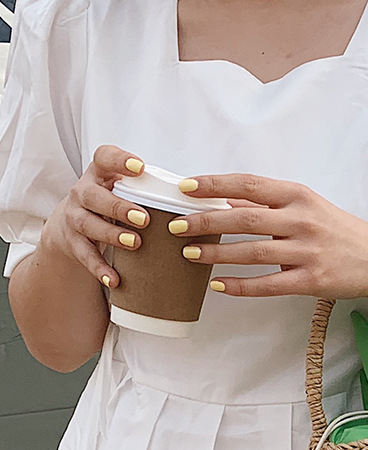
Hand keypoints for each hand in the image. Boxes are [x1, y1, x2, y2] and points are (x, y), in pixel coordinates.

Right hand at [38, 145, 149, 287]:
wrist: (71, 227)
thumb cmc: (110, 205)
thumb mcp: (123, 192)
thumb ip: (148, 191)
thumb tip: (200, 202)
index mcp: (100, 175)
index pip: (104, 157)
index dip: (119, 160)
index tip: (140, 168)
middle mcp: (83, 192)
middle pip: (93, 195)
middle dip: (118, 207)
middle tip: (144, 218)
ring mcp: (74, 217)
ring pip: (87, 223)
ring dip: (112, 234)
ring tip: (135, 243)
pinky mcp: (73, 242)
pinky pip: (85, 256)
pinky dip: (99, 268)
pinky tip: (114, 278)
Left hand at [171, 173, 367, 299]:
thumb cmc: (337, 230)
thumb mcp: (307, 207)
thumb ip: (268, 206)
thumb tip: (224, 202)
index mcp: (298, 196)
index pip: (248, 185)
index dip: (214, 185)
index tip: (185, 187)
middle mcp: (302, 220)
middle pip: (244, 219)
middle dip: (205, 221)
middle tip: (175, 226)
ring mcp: (308, 252)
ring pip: (253, 252)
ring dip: (216, 253)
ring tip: (189, 254)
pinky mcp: (312, 281)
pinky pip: (269, 285)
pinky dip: (241, 286)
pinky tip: (218, 285)